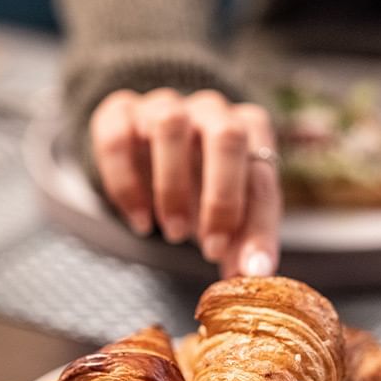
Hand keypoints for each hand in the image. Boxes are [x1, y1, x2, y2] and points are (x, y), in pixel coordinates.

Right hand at [89, 88, 281, 277]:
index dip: (257, 222)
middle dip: (221, 198)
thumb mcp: (226, 209)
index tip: (246, 266)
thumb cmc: (199, 180)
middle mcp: (210, 109)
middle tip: (211, 248)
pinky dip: (126, 184)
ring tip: (174, 233)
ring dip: (173, 187)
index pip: (262, 171)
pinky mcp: (119, 113)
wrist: (146, 143)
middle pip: (227, 136)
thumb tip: (253, 275)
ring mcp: (163, 106)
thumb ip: (242, 238)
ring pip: (171, 127)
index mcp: (248, 128)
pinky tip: (139, 220)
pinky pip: (118, 140)